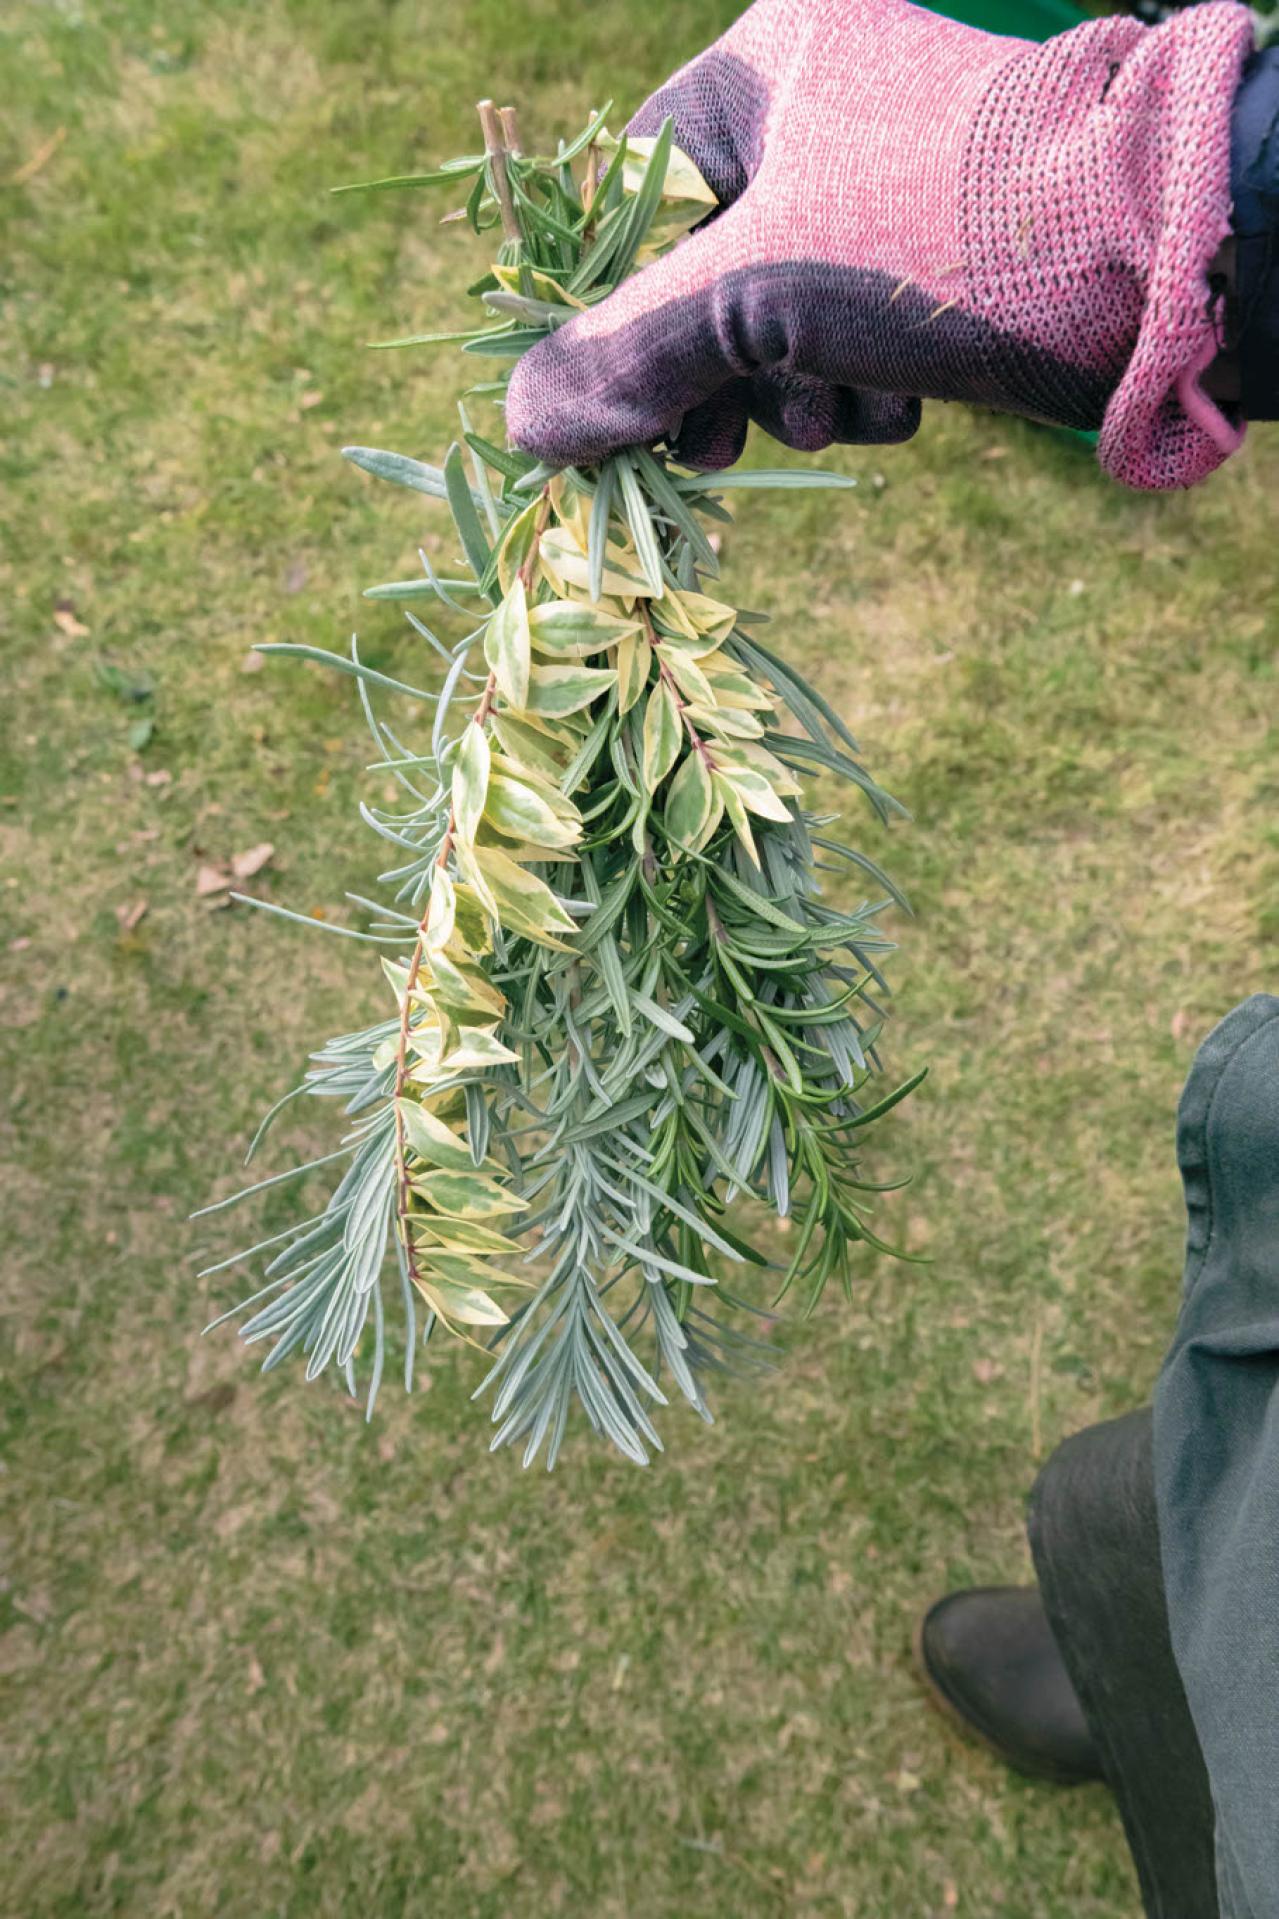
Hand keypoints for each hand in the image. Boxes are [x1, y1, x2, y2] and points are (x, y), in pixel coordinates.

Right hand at [506, 0, 1253, 489]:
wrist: (1160, 272)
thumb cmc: (941, 242)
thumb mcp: (756, 296)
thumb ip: (624, 356)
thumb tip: (519, 424)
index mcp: (769, 65)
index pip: (631, 195)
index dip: (612, 310)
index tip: (610, 405)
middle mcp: (829, 109)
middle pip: (703, 271)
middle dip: (713, 374)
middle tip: (714, 450)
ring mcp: (892, 184)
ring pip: (783, 321)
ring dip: (795, 395)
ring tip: (839, 414)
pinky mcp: (947, 257)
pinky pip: (860, 335)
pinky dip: (867, 389)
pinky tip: (903, 407)